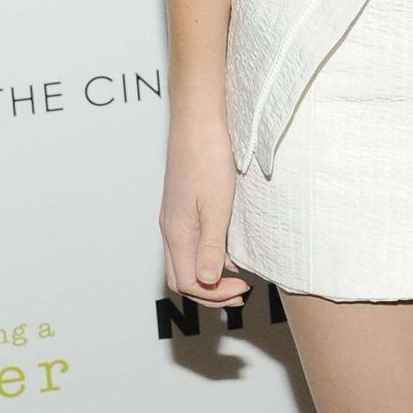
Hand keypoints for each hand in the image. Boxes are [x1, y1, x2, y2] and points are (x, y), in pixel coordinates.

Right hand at [160, 114, 252, 306]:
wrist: (199, 118)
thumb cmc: (207, 157)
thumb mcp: (216, 206)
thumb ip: (211, 246)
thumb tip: (207, 282)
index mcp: (176, 233)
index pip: (188, 282)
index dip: (214, 294)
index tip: (242, 289)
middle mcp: (171, 228)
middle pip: (181, 276)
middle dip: (209, 291)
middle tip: (239, 291)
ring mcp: (175, 215)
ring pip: (185, 258)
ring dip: (209, 272)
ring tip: (238, 274)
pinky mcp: (183, 203)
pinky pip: (191, 240)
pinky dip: (208, 252)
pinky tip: (230, 246)